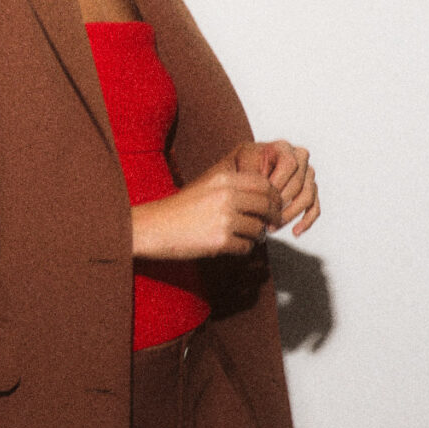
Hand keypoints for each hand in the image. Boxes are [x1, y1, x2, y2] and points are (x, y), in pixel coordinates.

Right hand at [131, 158, 282, 260]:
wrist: (153, 227)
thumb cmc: (178, 209)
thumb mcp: (206, 186)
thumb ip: (233, 188)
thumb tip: (263, 198)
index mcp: (224, 179)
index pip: (264, 184)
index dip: (275, 195)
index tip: (275, 204)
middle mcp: (227, 196)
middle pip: (266, 205)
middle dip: (274, 216)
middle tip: (273, 223)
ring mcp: (224, 218)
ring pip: (258, 228)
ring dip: (258, 235)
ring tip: (249, 236)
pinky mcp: (220, 240)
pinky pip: (246, 246)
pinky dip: (244, 248)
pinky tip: (234, 245)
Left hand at [244, 139, 319, 237]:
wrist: (245, 171)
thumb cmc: (243, 166)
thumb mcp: (242, 164)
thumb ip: (253, 174)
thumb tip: (264, 191)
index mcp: (284, 147)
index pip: (289, 165)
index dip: (278, 184)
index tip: (262, 200)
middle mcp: (300, 157)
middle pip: (299, 183)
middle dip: (281, 204)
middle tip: (265, 218)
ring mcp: (307, 174)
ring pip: (307, 197)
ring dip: (290, 215)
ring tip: (273, 226)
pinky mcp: (310, 190)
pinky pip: (314, 207)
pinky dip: (306, 221)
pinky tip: (295, 231)